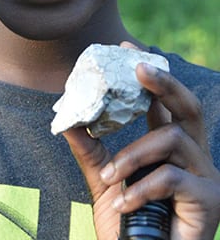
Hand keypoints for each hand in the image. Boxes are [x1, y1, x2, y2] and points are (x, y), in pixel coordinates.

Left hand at [64, 60, 219, 239]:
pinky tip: (123, 204)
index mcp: (171, 147)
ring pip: (171, 140)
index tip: (129, 49)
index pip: (165, 103)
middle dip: (163, 82)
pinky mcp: (209, 199)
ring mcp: (205, 176)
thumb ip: (91, 150)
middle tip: (137, 67)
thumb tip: (67, 119)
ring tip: (110, 179)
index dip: (151, 75)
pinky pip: (172, 178)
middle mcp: (193, 155)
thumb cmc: (130, 224)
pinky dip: (141, 188)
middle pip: (188, 106)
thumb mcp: (106, 181)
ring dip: (133, 156)